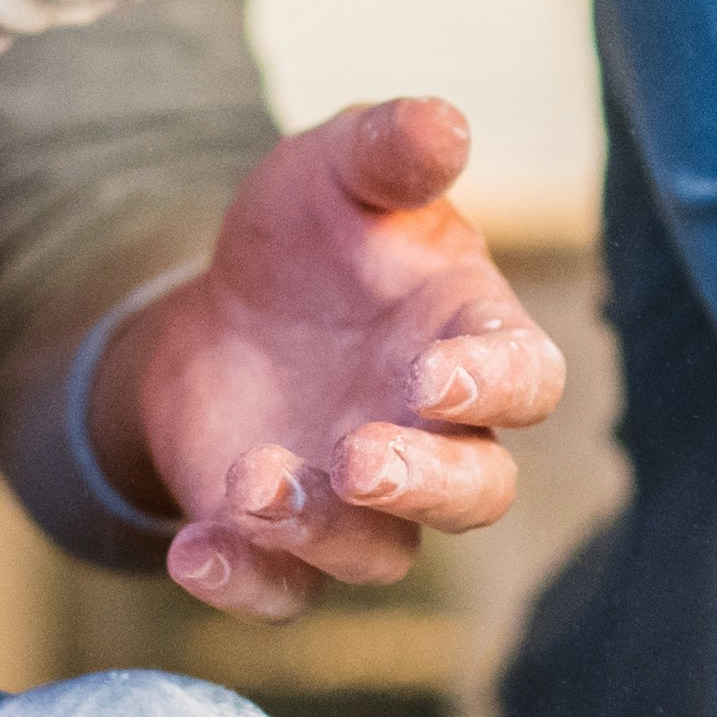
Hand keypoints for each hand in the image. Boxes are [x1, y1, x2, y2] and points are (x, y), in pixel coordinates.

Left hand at [108, 97, 569, 617]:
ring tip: (252, 484)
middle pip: (474, 493)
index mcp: (471, 340)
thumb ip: (391, 149)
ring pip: (378, 554)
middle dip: (424, 486)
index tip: (435, 374)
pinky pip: (284, 594)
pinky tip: (191, 552)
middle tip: (359, 458)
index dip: (495, 386)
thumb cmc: (311, 236)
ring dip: (320, 532)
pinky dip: (243, 586)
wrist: (219, 307)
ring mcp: (361, 501)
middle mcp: (433, 435)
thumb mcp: (336, 171)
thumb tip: (446, 122)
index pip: (525, 380)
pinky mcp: (284, 543)